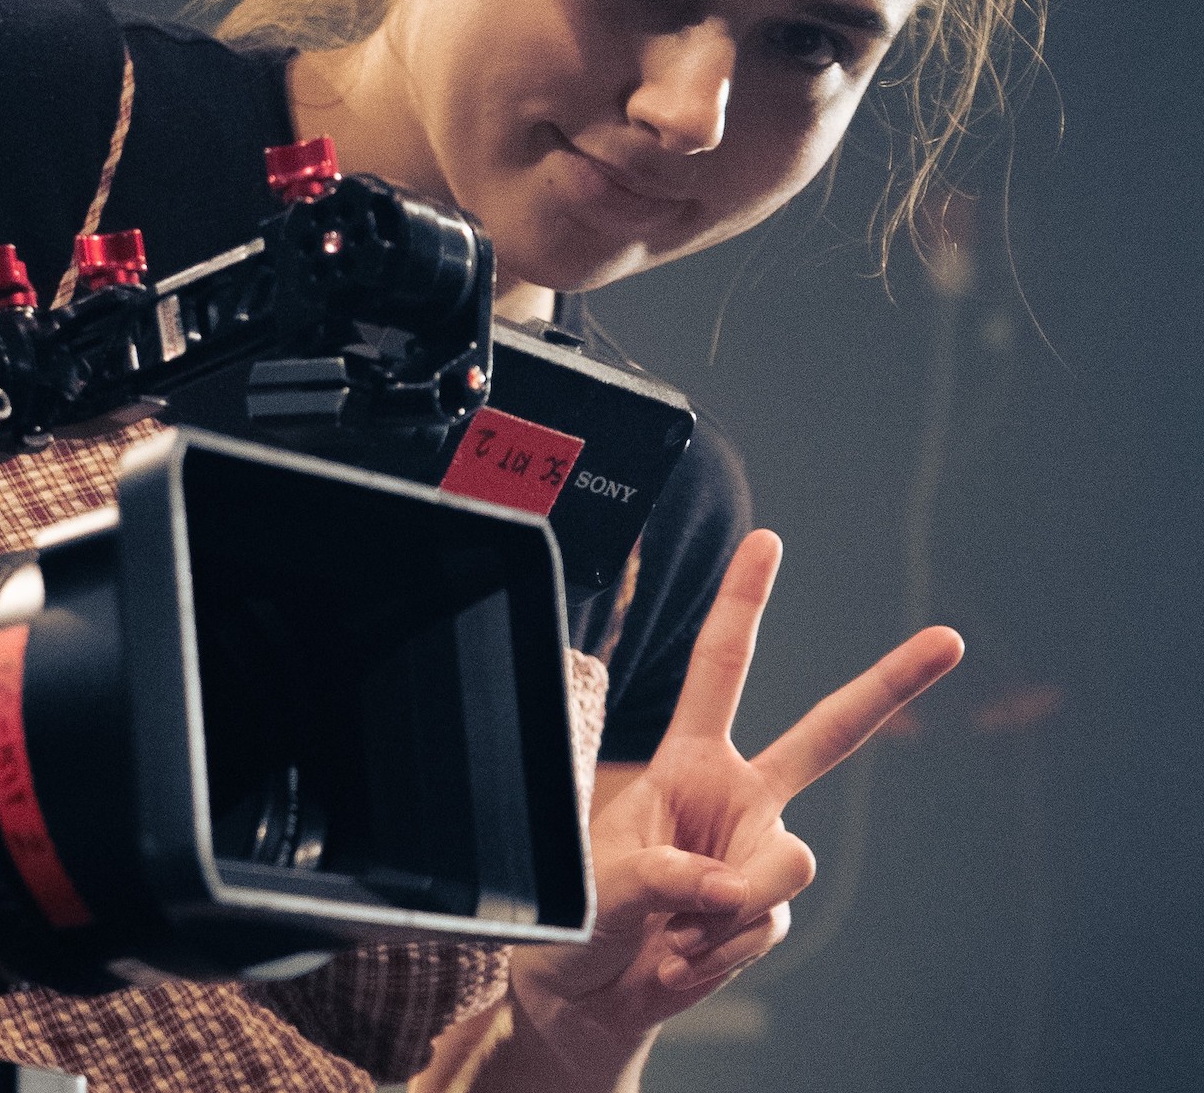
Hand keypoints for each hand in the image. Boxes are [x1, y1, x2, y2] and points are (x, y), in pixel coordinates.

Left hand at [505, 530, 963, 1078]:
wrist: (592, 993)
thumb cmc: (583, 919)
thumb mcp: (602, 884)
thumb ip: (666, 878)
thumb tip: (730, 889)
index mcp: (686, 758)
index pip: (720, 668)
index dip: (743, 602)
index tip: (768, 540)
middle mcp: (737, 795)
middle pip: (827, 736)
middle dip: (891, 686)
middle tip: (949, 640)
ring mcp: (760, 853)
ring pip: (784, 862)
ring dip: (724, 907)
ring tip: (668, 931)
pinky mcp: (769, 910)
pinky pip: (765, 922)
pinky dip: (718, 949)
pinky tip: (680, 957)